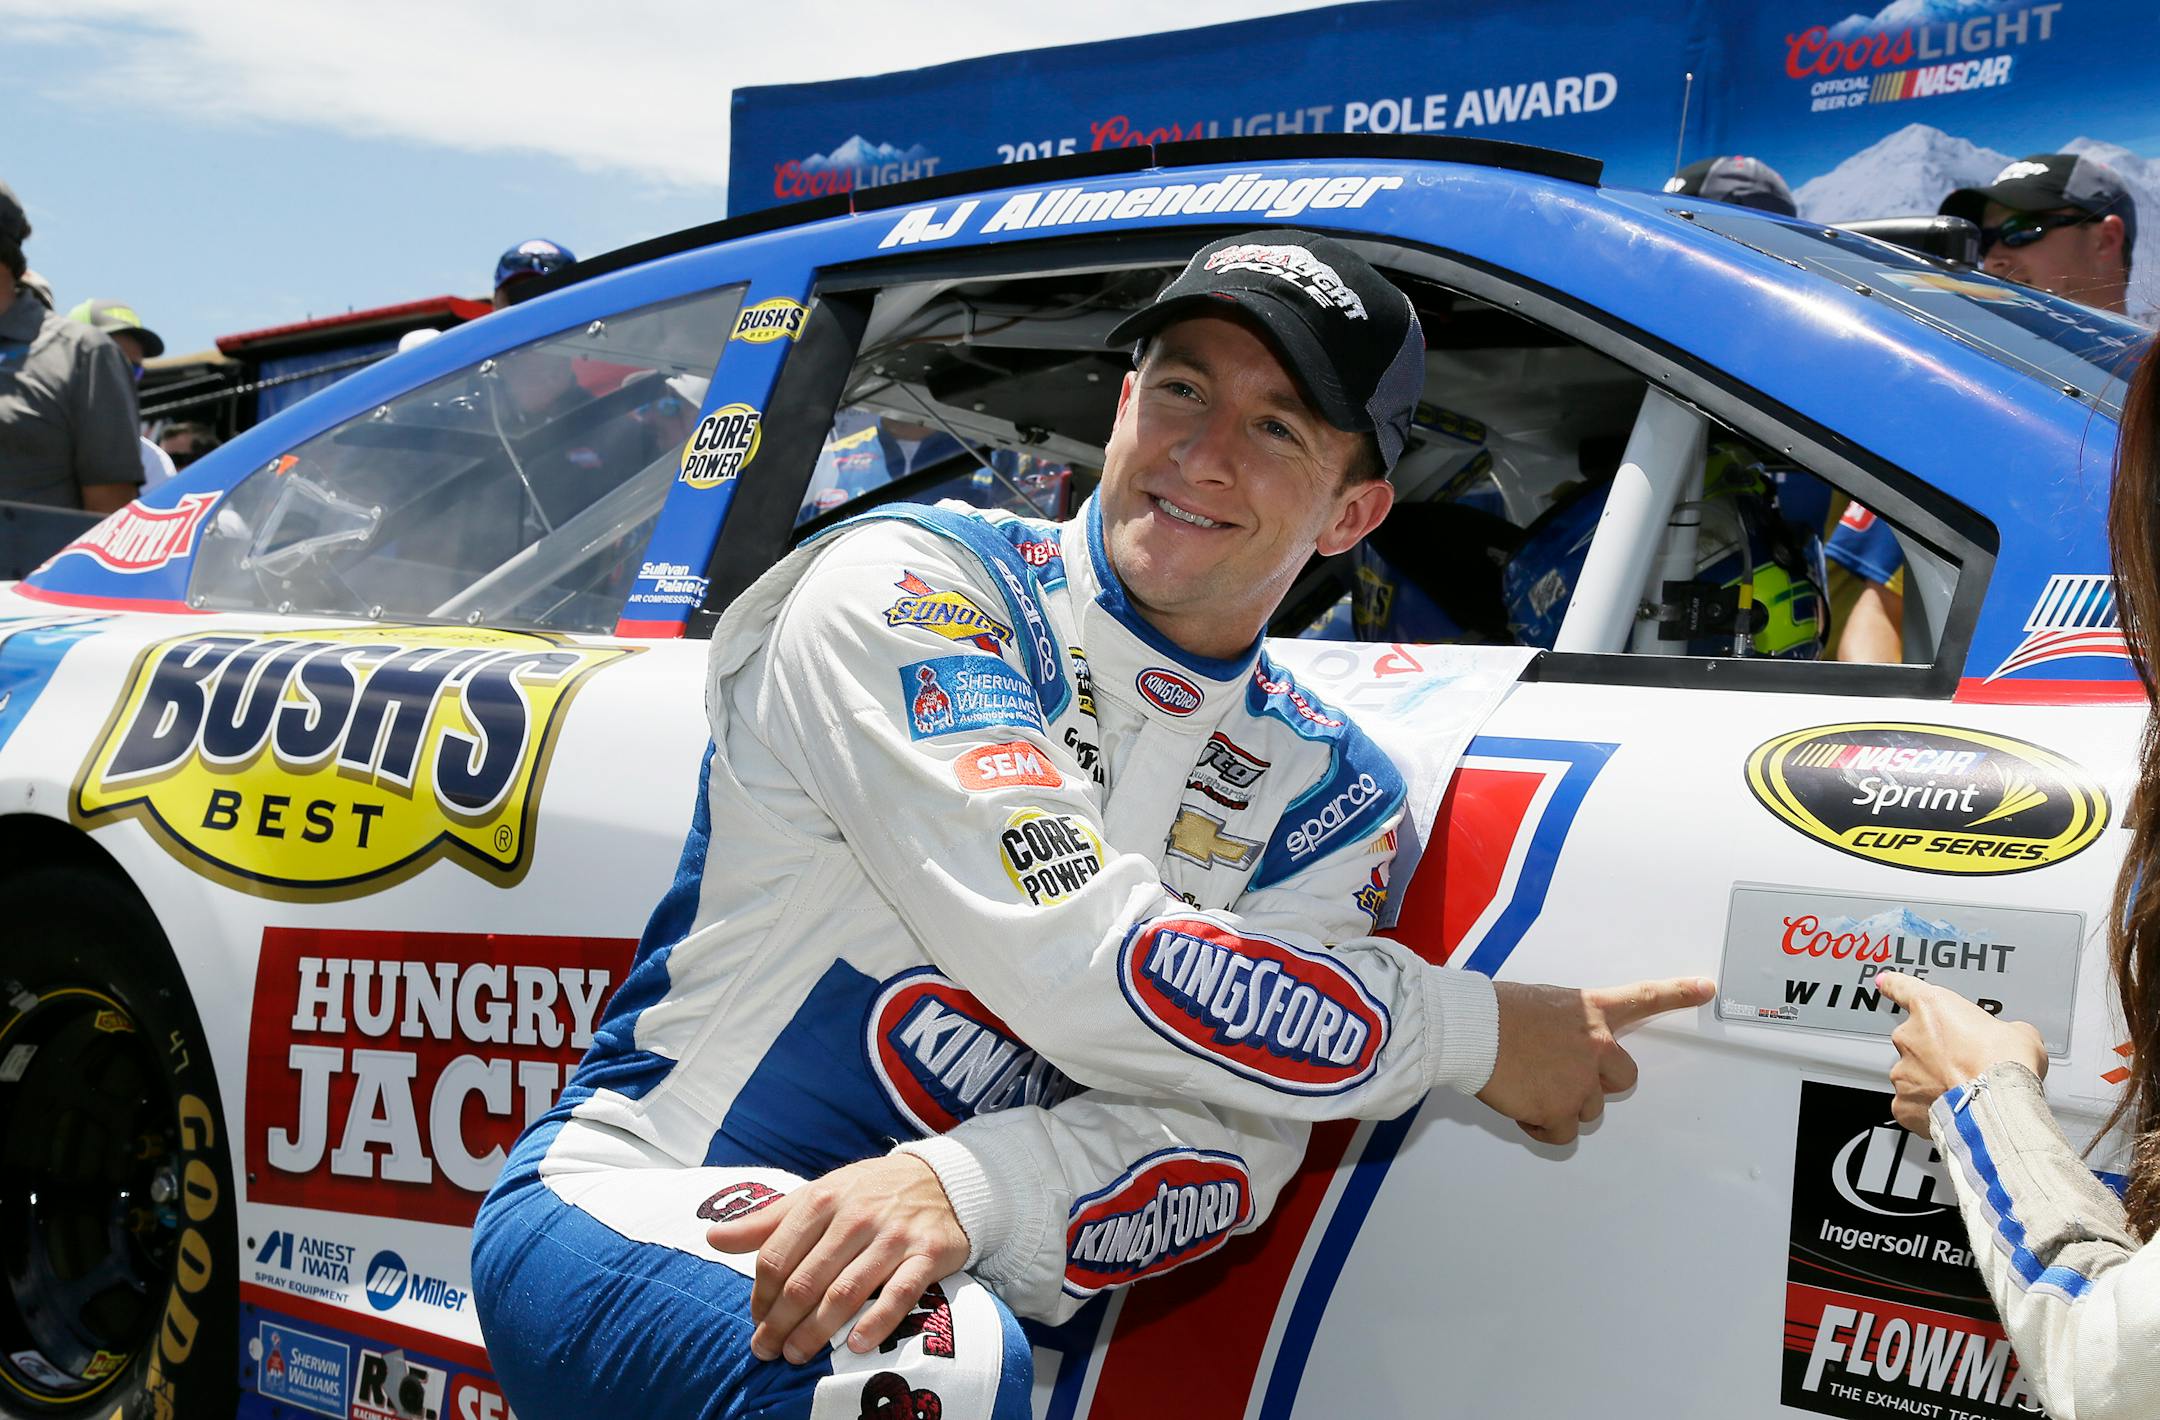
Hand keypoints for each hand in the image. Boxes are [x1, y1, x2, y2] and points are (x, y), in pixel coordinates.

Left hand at [704, 1153, 969, 1365]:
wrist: (941, 1180)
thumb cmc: (867, 1193)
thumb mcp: (816, 1195)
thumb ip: (766, 1221)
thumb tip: (713, 1238)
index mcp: (822, 1200)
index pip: (777, 1256)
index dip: (760, 1295)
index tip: (757, 1319)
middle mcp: (856, 1217)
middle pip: (805, 1280)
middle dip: (780, 1323)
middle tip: (766, 1351)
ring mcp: (893, 1236)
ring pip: (846, 1292)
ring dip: (816, 1331)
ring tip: (796, 1356)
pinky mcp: (928, 1254)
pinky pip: (900, 1294)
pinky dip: (877, 1322)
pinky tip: (856, 1345)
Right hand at [1475, 976, 1714, 1144]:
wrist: (1470, 1030)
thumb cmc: (1494, 1013)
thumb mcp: (1541, 1005)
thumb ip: (1564, 1026)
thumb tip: (1558, 1049)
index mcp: (1589, 1011)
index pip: (1643, 998)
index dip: (1677, 994)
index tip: (1705, 988)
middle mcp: (1595, 1045)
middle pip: (1623, 1079)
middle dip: (1597, 1083)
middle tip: (1560, 1075)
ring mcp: (1581, 1081)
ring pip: (1587, 1110)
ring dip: (1562, 1104)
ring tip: (1526, 1085)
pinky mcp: (1560, 1110)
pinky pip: (1562, 1133)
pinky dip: (1543, 1126)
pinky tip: (1520, 1105)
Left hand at [1875, 971, 2046, 1134]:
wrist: (1999, 1104)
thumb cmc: (2005, 1065)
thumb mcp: (2017, 1031)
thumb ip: (2000, 1027)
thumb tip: (2010, 1037)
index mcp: (1931, 1008)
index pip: (1901, 987)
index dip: (1894, 984)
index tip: (1886, 982)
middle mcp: (1909, 1037)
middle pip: (1916, 1040)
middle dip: (1937, 1052)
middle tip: (1966, 1064)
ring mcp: (1902, 1071)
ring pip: (1913, 1074)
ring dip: (1933, 1081)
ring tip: (1964, 1090)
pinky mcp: (1903, 1103)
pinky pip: (1912, 1104)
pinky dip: (1928, 1108)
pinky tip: (1952, 1110)